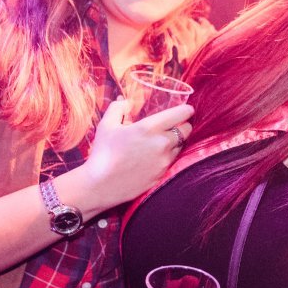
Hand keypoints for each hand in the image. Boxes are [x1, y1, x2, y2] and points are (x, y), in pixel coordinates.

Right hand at [75, 99, 193, 209]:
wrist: (100, 185)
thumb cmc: (102, 153)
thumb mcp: (106, 125)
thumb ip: (118, 108)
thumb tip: (126, 102)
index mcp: (149, 128)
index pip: (181, 114)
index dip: (186, 110)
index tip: (186, 109)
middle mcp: (162, 143)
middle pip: (186, 130)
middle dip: (183, 125)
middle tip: (175, 124)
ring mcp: (164, 161)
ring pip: (181, 146)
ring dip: (177, 141)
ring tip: (163, 140)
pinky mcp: (163, 174)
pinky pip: (173, 160)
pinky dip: (169, 155)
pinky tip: (156, 155)